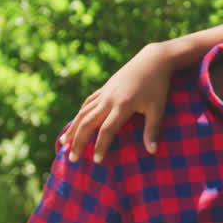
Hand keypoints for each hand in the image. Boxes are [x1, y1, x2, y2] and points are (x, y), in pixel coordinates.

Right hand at [60, 43, 174, 162]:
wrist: (153, 60)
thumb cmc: (158, 86)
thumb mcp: (158, 108)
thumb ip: (152, 130)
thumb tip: (153, 152)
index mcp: (123, 105)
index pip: (107, 130)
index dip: (101, 146)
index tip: (97, 161)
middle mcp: (109, 99)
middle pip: (88, 122)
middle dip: (79, 142)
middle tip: (72, 159)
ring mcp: (105, 92)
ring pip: (83, 112)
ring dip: (73, 129)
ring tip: (64, 143)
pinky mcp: (105, 87)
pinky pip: (87, 103)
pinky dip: (79, 114)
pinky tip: (75, 123)